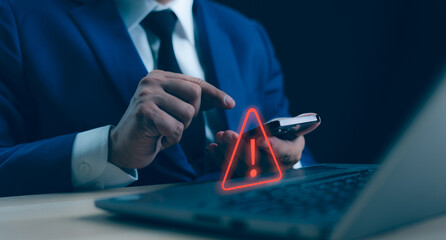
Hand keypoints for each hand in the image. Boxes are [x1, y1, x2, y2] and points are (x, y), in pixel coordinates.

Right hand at [109, 70, 234, 168]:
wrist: (122, 147)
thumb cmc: (150, 128)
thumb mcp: (172, 109)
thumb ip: (193, 101)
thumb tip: (226, 100)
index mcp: (160, 76)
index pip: (195, 82)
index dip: (215, 93)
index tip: (230, 104)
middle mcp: (152, 81)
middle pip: (195, 94)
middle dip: (192, 115)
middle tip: (176, 123)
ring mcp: (147, 95)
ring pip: (188, 113)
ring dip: (180, 129)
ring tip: (164, 131)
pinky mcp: (145, 112)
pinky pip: (176, 128)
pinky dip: (172, 139)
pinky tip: (158, 138)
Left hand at [208, 113, 319, 173]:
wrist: (273, 151)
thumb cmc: (283, 137)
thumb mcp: (294, 130)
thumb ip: (302, 123)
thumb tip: (315, 118)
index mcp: (291, 155)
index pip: (283, 154)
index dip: (272, 147)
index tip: (260, 139)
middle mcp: (275, 169)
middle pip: (258, 163)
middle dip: (241, 149)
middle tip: (229, 135)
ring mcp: (258, 176)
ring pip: (241, 168)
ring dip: (228, 153)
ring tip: (220, 137)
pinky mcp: (242, 177)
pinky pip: (229, 171)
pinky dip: (219, 160)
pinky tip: (212, 148)